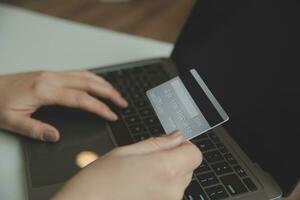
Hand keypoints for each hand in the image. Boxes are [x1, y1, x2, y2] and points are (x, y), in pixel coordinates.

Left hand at [0, 70, 127, 141]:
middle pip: (89, 82)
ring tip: (116, 93)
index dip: (99, 107)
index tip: (112, 115)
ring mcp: (52, 74)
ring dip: (103, 83)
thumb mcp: (11, 121)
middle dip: (109, 92)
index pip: (81, 99)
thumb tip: (56, 136)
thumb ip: (35, 129)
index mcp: (45, 90)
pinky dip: (93, 78)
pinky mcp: (51, 74)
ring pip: (85, 75)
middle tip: (123, 102)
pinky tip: (97, 83)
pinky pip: (78, 73)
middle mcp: (52, 78)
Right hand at [52, 131, 201, 199]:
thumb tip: (177, 137)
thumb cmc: (99, 181)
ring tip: (141, 176)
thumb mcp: (126, 151)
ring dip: (167, 175)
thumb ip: (157, 143)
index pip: (195, 154)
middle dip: (173, 160)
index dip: (183, 146)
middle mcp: (172, 191)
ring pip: (179, 182)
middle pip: (188, 167)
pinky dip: (161, 189)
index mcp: (165, 169)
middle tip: (148, 161)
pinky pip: (170, 195)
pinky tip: (141, 187)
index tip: (171, 145)